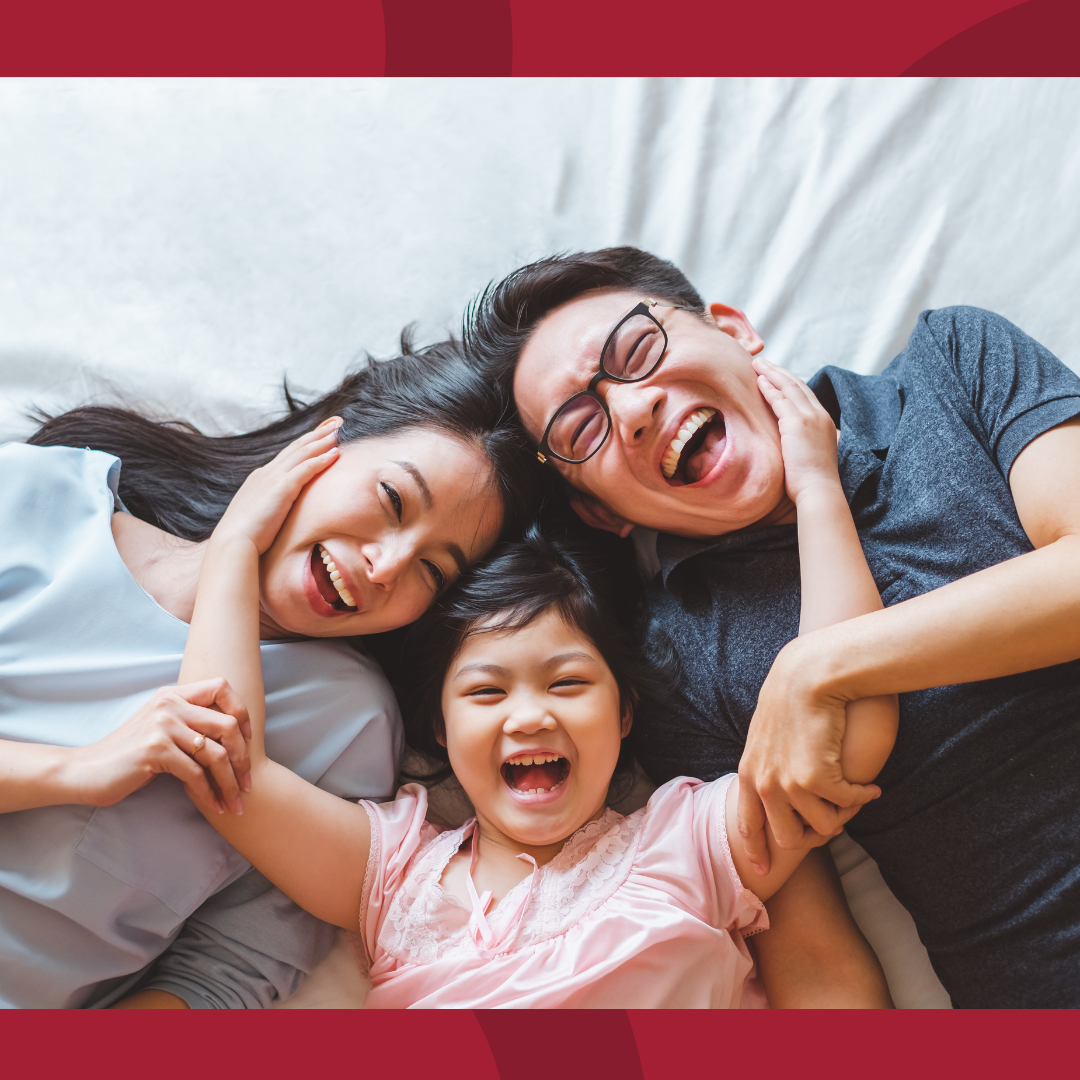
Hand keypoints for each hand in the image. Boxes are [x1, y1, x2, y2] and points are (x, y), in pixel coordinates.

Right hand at [68, 679, 251, 814]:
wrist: (86, 771)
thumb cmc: (129, 755)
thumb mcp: (161, 727)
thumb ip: (189, 722)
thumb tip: (235, 734)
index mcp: (173, 694)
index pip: (221, 686)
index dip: (242, 710)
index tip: (249, 738)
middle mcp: (170, 704)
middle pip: (228, 725)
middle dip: (243, 758)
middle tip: (248, 783)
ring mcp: (162, 726)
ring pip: (216, 753)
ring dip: (230, 783)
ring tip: (236, 804)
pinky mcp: (155, 750)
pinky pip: (195, 773)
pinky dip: (209, 794)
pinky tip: (214, 807)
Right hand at [212, 418, 341, 554]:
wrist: (232, 542)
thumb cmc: (244, 537)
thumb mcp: (257, 515)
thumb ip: (268, 508)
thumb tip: (277, 514)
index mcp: (260, 479)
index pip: (286, 456)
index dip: (304, 443)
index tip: (319, 434)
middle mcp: (266, 473)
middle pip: (296, 448)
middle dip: (316, 433)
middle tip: (335, 422)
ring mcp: (273, 478)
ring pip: (302, 453)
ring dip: (322, 440)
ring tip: (339, 430)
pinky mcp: (282, 488)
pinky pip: (306, 468)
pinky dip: (321, 459)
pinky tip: (336, 453)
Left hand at [737, 638, 880, 874]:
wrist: (808, 674)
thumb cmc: (792, 697)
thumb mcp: (766, 734)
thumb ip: (767, 762)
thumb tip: (774, 786)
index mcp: (748, 773)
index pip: (748, 825)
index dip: (757, 851)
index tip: (764, 873)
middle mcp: (764, 784)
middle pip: (788, 838)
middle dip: (814, 836)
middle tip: (836, 822)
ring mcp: (788, 784)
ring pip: (823, 827)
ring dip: (843, 815)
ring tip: (856, 796)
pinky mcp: (817, 779)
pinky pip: (846, 805)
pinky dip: (862, 797)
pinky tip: (872, 787)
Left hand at [753, 357, 840, 504]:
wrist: (818, 490)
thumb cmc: (812, 480)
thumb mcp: (812, 454)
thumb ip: (805, 441)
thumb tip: (793, 442)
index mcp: (824, 421)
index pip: (805, 394)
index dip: (789, 382)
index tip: (775, 374)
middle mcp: (819, 415)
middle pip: (797, 385)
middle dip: (778, 371)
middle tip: (762, 362)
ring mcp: (809, 417)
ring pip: (789, 388)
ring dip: (771, 374)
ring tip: (756, 364)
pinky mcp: (797, 424)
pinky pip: (780, 400)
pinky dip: (769, 388)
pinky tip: (758, 381)